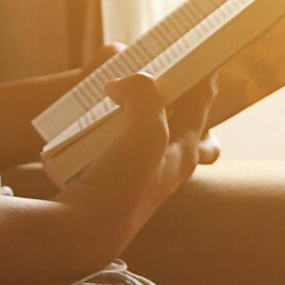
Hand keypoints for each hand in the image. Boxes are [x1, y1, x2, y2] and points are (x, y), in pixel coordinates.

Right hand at [52, 71, 216, 263]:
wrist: (81, 231)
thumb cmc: (122, 184)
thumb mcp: (145, 130)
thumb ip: (145, 94)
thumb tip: (126, 83)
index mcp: (184, 152)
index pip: (203, 106)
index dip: (202, 77)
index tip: (197, 53)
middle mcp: (168, 164)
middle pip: (183, 121)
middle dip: (176, 95)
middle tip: (159, 73)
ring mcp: (141, 172)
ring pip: (150, 130)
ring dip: (142, 109)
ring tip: (124, 91)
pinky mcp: (115, 178)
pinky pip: (121, 142)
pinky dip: (117, 125)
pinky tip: (100, 118)